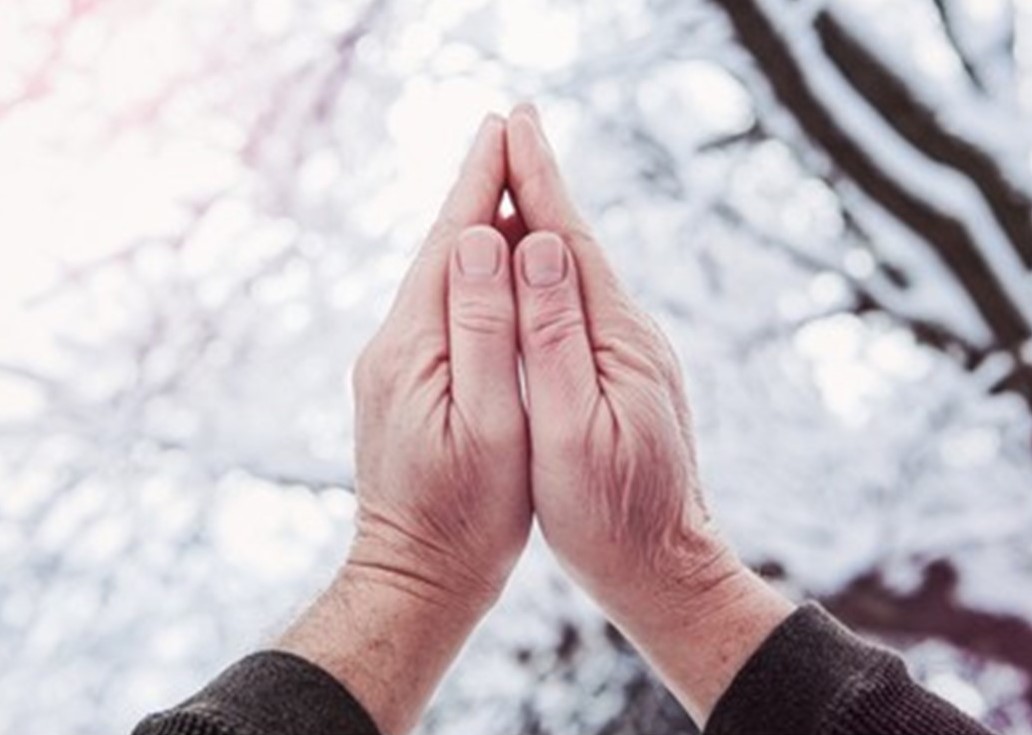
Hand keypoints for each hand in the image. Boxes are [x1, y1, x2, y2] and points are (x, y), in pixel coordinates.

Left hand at [279, 115, 529, 734]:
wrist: (416, 577)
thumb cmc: (467, 515)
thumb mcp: (489, 425)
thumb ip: (484, 331)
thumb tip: (479, 241)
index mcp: (414, 347)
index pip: (451, 243)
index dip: (480, 182)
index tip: (502, 126)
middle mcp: (392, 346)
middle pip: (440, 251)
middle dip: (474, 191)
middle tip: (505, 135)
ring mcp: (393, 366)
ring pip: (439, 279)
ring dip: (470, 230)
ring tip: (502, 186)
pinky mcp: (402, 386)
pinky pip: (439, 311)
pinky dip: (466, 276)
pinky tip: (486, 270)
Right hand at [505, 105, 793, 724]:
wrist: (665, 568)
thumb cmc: (610, 517)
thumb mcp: (573, 434)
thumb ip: (558, 342)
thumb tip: (544, 252)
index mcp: (618, 342)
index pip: (571, 245)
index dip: (539, 183)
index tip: (515, 125)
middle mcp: (631, 337)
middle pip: (577, 248)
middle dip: (542, 186)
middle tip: (513, 127)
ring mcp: (630, 357)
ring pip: (577, 276)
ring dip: (545, 223)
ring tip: (516, 180)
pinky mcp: (622, 378)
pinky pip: (577, 308)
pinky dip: (550, 273)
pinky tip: (535, 269)